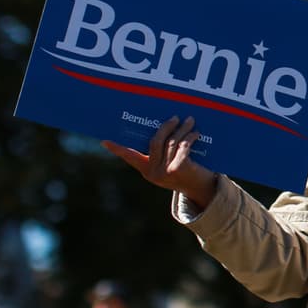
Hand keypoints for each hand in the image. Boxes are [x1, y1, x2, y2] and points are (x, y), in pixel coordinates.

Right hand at [102, 115, 217, 208]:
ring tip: (189, 121)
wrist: (202, 189)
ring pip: (171, 142)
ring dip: (182, 129)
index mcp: (147, 170)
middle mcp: (153, 172)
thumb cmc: (186, 173)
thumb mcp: (170, 165)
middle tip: (175, 117)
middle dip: (165, 127)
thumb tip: (165, 128)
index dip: (117, 149)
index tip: (105, 141)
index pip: (129, 157)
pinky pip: (183, 146)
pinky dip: (190, 137)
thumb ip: (164, 153)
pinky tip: (195, 132)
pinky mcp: (179, 168)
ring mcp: (165, 171)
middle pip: (155, 142)